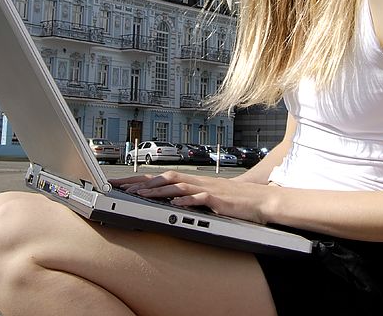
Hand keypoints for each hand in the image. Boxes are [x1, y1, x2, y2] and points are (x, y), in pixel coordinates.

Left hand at [108, 172, 277, 223]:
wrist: (261, 200)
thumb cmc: (235, 201)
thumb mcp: (209, 198)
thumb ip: (191, 198)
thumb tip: (170, 202)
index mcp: (194, 182)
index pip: (163, 177)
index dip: (141, 180)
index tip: (122, 184)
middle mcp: (198, 182)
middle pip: (165, 178)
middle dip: (141, 183)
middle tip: (121, 187)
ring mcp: (208, 189)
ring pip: (179, 186)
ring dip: (158, 191)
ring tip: (139, 196)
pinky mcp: (218, 199)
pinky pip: (200, 198)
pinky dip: (186, 201)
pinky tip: (174, 204)